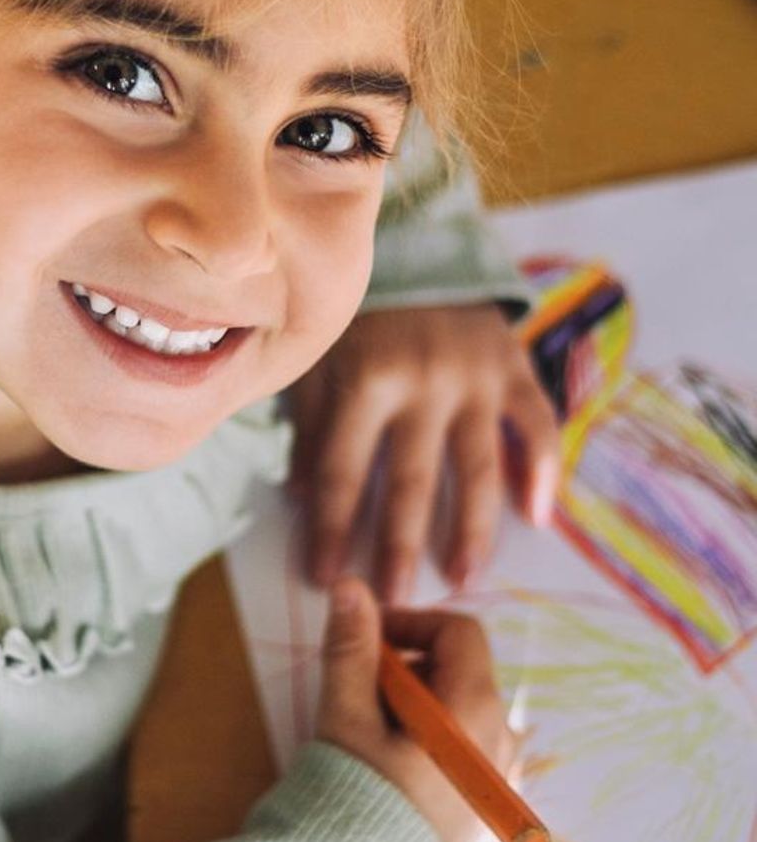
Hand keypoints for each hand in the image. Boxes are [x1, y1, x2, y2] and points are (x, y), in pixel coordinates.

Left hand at [288, 303, 561, 604]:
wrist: (419, 242)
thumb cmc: (355, 313)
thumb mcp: (317, 358)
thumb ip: (308, 425)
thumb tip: (300, 496)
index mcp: (364, 379)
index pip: (342, 472)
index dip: (332, 528)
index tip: (324, 579)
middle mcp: (422, 381)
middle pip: (410, 481)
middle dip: (399, 545)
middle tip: (394, 599)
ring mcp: (475, 376)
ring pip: (476, 466)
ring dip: (470, 529)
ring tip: (462, 579)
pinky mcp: (514, 366)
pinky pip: (537, 424)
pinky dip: (541, 471)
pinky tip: (538, 519)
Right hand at [315, 577, 516, 841]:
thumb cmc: (355, 798)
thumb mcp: (347, 715)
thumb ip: (351, 647)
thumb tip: (351, 587)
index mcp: (476, 709)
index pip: (458, 632)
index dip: (409, 622)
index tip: (365, 637)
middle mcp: (500, 738)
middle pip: (458, 669)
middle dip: (405, 666)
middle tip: (355, 690)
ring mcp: (496, 774)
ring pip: (458, 708)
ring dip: (414, 702)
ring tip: (368, 731)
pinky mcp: (482, 804)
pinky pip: (462, 745)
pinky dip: (427, 735)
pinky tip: (388, 763)